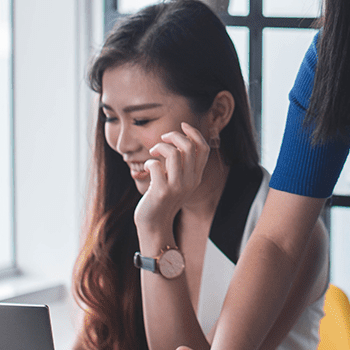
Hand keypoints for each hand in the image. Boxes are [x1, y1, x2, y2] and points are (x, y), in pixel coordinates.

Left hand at [134, 123, 210, 242]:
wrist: (154, 224)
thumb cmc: (162, 199)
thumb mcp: (178, 182)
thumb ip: (182, 165)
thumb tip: (178, 140)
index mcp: (196, 177)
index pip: (204, 148)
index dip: (194, 132)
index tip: (182, 125)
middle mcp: (190, 181)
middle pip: (188, 146)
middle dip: (173, 135)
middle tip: (162, 139)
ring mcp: (176, 187)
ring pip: (173, 153)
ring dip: (159, 146)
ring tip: (153, 153)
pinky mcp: (161, 192)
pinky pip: (155, 165)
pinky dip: (149, 161)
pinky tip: (146, 167)